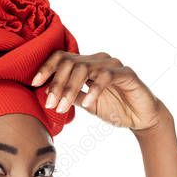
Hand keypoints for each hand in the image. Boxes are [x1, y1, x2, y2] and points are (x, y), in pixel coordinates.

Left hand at [31, 51, 166, 131]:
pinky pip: (105, 76)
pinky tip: (86, 104)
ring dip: (69, 89)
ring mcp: (112, 65)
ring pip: (84, 68)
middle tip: (50, 104)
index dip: (46, 68)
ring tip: (62, 107)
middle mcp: (98, 60)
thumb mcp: (85, 104)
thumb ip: (70, 95)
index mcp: (87, 65)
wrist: (142, 119)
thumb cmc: (114, 109)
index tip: (34, 84)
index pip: (62, 58)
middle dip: (56, 84)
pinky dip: (93, 90)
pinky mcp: (126, 73)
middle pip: (69, 62)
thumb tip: (46, 93)